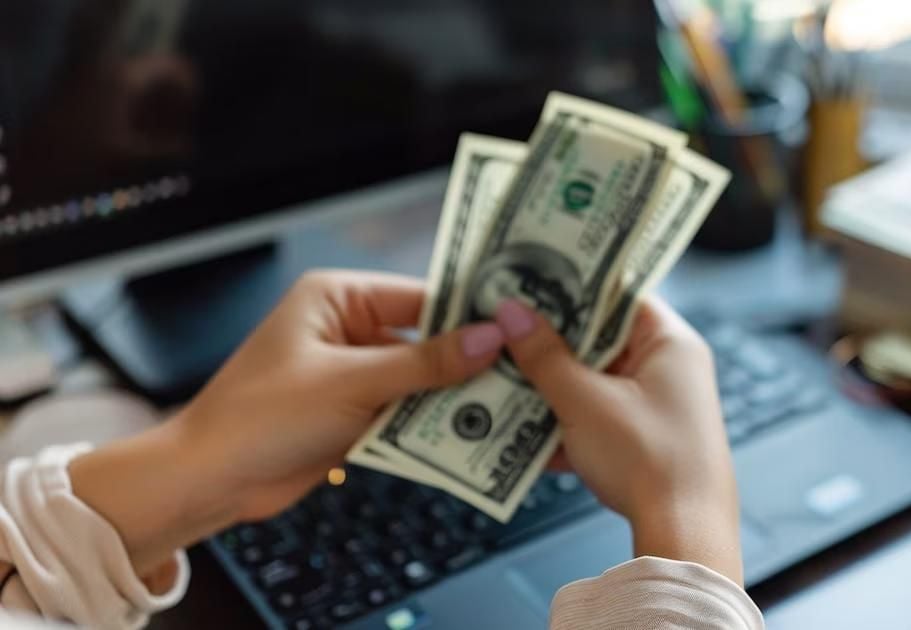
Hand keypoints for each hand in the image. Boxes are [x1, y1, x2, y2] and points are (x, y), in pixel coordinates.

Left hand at [71, 271, 503, 573]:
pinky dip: (433, 425)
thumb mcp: (352, 383)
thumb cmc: (259, 417)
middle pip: (427, 339)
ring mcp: (353, 374)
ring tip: (509, 408)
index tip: (518, 327)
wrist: (209, 481)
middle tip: (524, 373)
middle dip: (468, 360)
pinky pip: (407, 413)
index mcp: (338, 298)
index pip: (421, 295)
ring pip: (422, 380)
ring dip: (454, 398)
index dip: (469, 313)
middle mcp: (348, 329)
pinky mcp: (354, 414)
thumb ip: (425, 362)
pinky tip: (472, 436)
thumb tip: (490, 338)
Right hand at [496, 298, 742, 583]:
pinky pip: (597, 418)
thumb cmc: (650, 461)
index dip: (572, 285)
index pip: (618, 294)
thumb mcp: (584, 401)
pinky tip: (520, 432)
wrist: (683, 536)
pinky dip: (565, 422)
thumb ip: (544, 355)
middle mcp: (670, 368)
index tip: (528, 279)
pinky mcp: (645, 441)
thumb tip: (512, 313)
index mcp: (670, 342)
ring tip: (501, 377)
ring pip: (594, 381)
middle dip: (550, 341)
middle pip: (601, 339)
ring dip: (550, 385)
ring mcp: (658, 407)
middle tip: (503, 327)